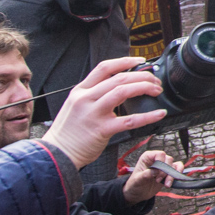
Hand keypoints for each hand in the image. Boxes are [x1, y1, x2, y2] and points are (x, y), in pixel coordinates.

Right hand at [40, 56, 166, 169]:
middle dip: (142, 76)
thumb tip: (118, 86)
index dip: (125, 61)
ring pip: (123, 91)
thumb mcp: (76, 105)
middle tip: (155, 81)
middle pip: (119, 78)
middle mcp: (86, 98)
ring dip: (144, 88)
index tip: (140, 61)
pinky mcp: (102, 130)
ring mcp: (94, 113)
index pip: (105, 67)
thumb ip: (93, 94)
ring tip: (156, 91)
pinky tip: (158, 114)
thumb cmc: (69, 131)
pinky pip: (130, 120)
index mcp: (81, 90)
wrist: (56, 154)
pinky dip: (148, 116)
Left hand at [124, 149, 180, 202]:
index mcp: (148, 157)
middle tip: (158, 181)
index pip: (160, 154)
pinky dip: (177, 174)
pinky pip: (177, 169)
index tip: (157, 174)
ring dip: (172, 175)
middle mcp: (156, 159)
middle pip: (168, 159)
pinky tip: (172, 182)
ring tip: (167, 185)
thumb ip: (146, 174)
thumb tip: (156, 171)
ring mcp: (163, 166)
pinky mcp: (168, 173)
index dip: (161, 163)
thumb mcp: (137, 180)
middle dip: (166, 171)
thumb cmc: (135, 185)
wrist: (138, 194)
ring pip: (174, 165)